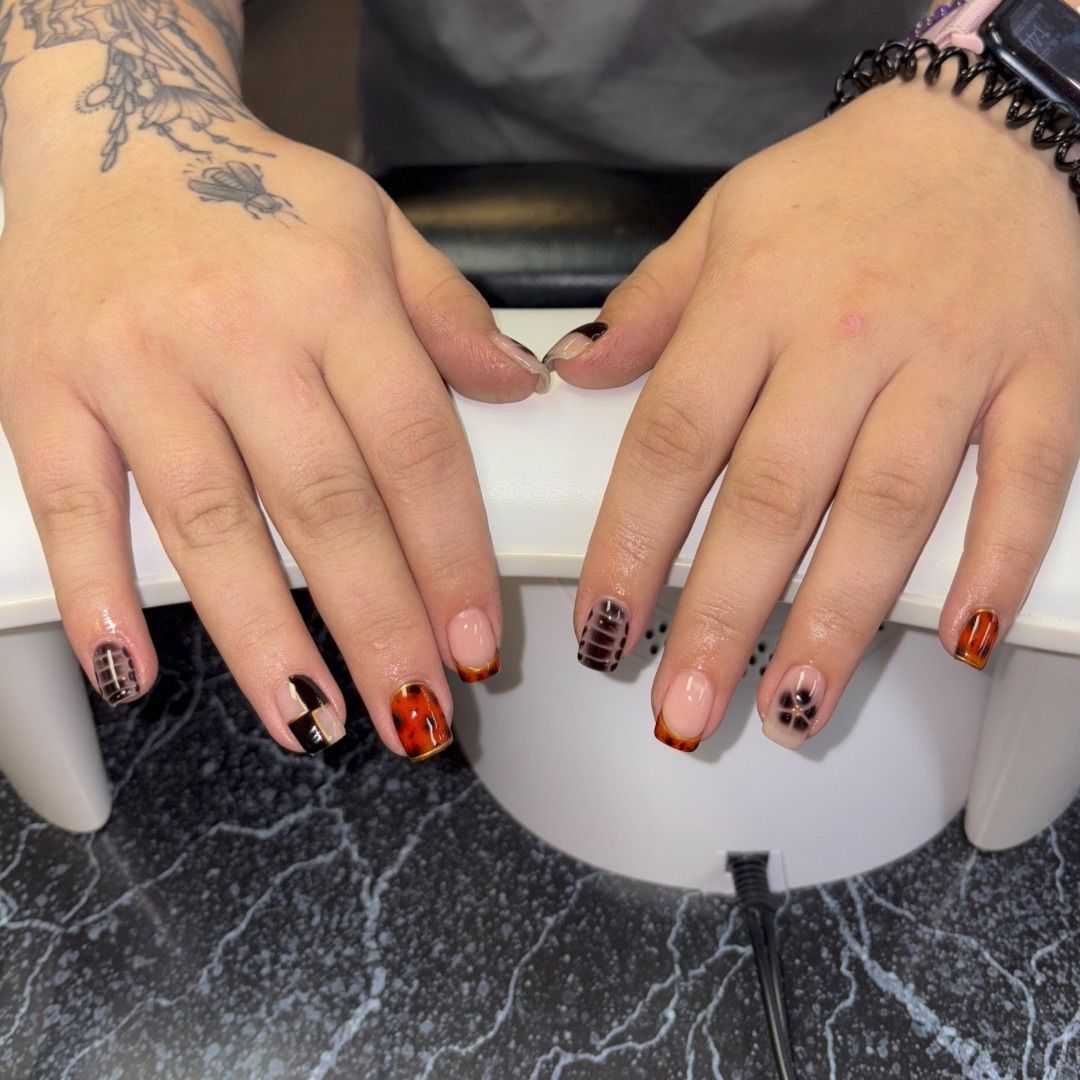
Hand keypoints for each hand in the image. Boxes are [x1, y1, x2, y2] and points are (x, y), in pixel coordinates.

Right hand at [0, 129, 542, 756]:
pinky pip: (69, 502)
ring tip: (309, 719)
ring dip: (261, 635)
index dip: (450, 557)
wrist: (109, 131)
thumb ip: (449, 315)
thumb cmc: (253, 194)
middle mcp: (238, 331)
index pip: (414, 451)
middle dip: (375, 621)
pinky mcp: (43, 387)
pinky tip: (133, 670)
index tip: (473, 640)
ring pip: (209, 521)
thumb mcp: (375, 227)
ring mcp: (134, 363)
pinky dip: (96, 592)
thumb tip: (520, 389)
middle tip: (411, 709)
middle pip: (323, 504)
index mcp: (336, 295)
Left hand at [548, 78, 1079, 750]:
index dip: (630, 545)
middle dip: (720, 614)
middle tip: (682, 709)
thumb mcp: (720, 222)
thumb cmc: (838, 186)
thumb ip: (648, 308)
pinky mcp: (1040, 372)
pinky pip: (1028, 475)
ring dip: (839, 616)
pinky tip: (962, 636)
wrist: (979, 125)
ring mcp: (950, 357)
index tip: (601, 628)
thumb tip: (575, 373)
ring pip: (891, 504)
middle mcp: (846, 332)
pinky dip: (1000, 558)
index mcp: (752, 297)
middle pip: (774, 495)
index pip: (674, 440)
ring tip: (792, 707)